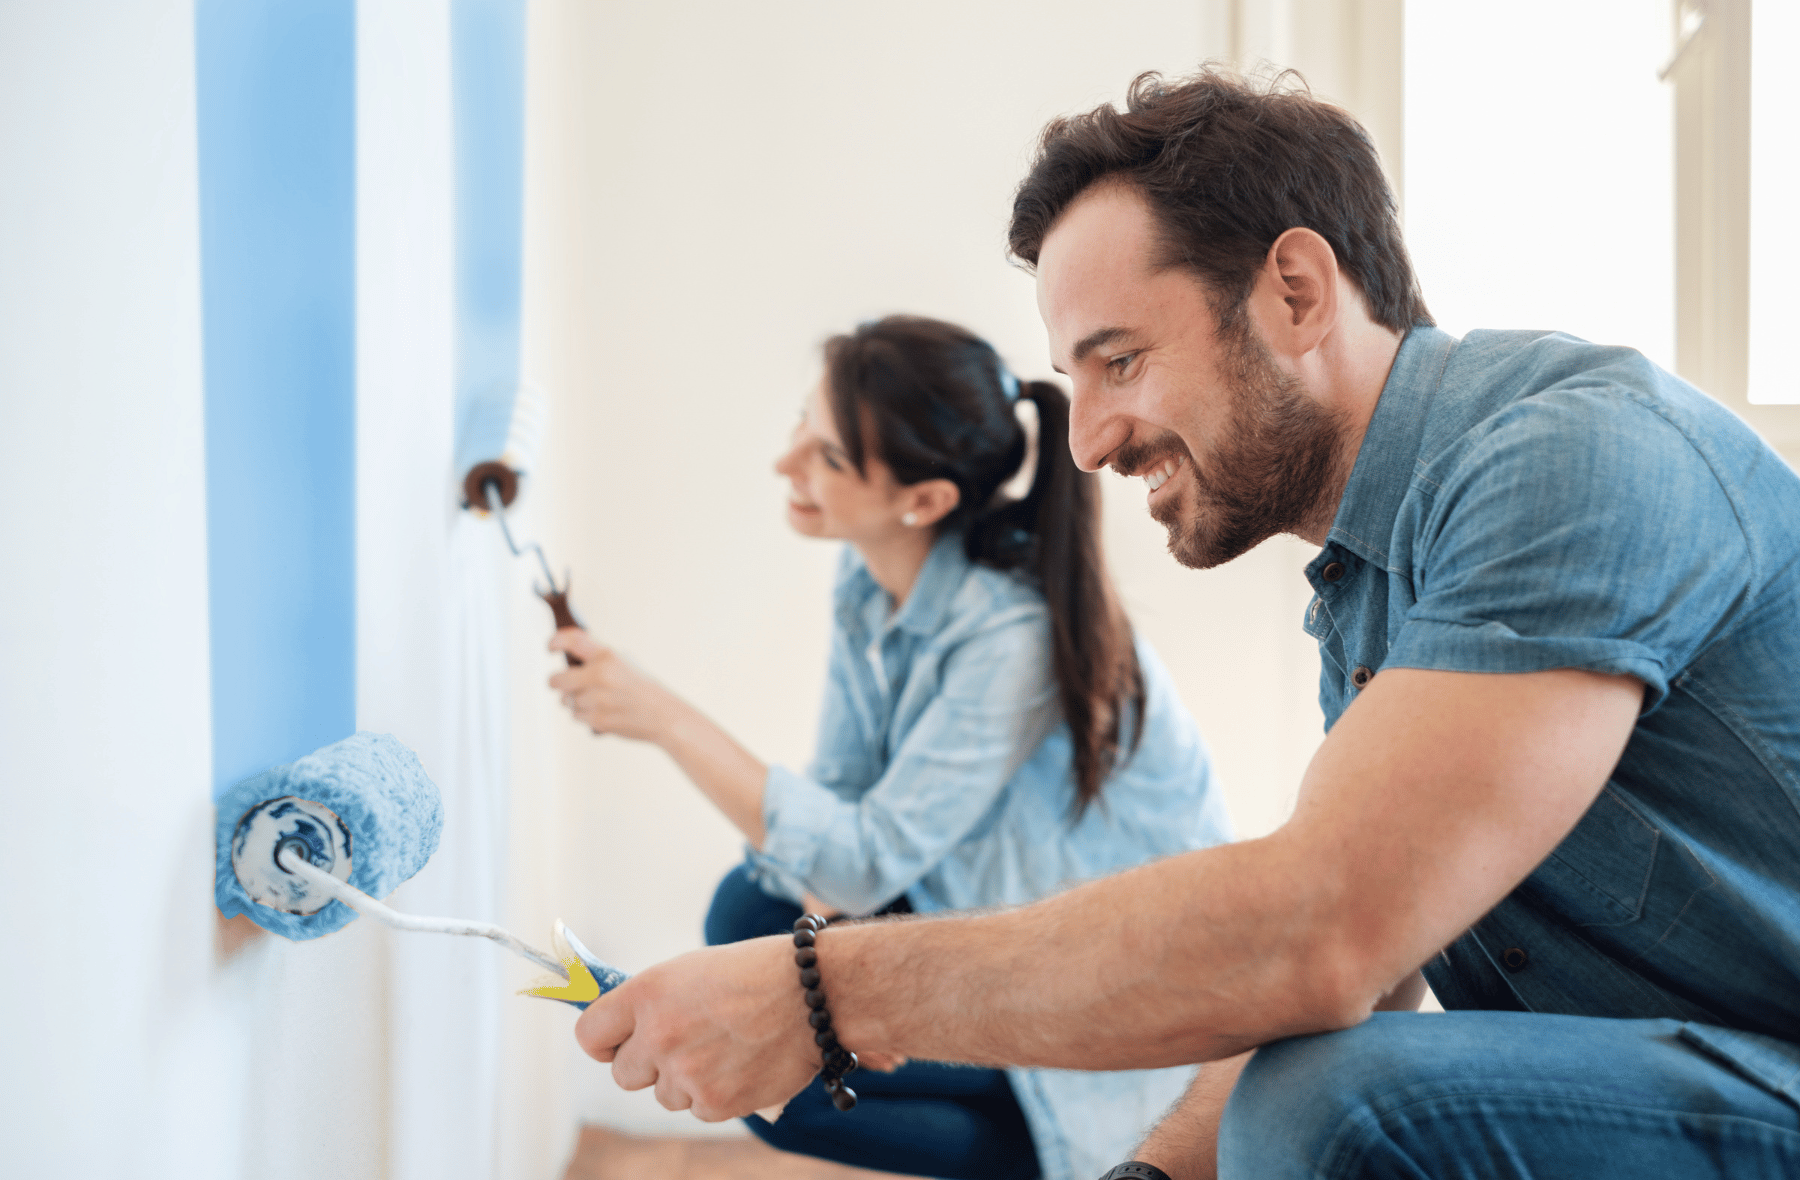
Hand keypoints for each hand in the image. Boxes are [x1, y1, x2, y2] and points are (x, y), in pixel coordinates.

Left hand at [548, 629, 672, 741]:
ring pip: (566, 701)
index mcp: (607, 656)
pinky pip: (576, 717)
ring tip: (597, 700)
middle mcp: (599, 676)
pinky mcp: (597, 720)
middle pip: (556, 680)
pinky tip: (603, 711)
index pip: (572, 640)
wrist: (663, 716)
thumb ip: (598, 659)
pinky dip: (585, 716)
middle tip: (562, 683)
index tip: (550, 647)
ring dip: (575, 701)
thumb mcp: (624, 662)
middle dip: (557, 683)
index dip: (555, 641)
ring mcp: (597, 699)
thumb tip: (570, 659)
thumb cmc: (643, 689)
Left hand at [574, 936, 821, 1119]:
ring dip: (686, 1080)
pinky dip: (716, 1094)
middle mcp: (658, 1036)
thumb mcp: (692, 971)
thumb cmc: (756, 973)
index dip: (603, 1041)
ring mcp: (686, 1074)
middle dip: (646, 1064)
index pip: (590, 1034)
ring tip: (725, 1048)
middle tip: (679, 1046)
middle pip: (623, 1074)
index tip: (615, 1043)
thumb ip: (654, 1001)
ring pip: (665, 1094)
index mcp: (647, 994)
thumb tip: (626, 1028)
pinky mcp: (715, 1104)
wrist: (815, 992)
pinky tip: (742, 1064)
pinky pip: (698, 1108)